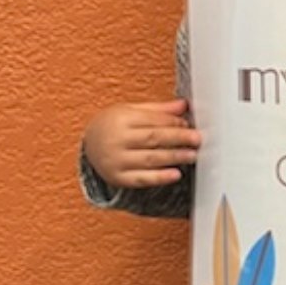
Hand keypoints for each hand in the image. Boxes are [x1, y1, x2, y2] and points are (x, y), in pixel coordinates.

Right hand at [82, 98, 201, 188]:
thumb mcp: (132, 112)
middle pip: (153, 139)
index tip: (188, 125)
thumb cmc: (114, 125)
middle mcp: (116, 140)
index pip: (152, 121)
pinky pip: (142, 179)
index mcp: (120, 119)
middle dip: (178, 139)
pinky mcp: (118, 178)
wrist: (88, 146)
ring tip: (192, 155)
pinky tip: (176, 174)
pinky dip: (161, 177)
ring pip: (151, 159)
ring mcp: (116, 161)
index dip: (173, 123)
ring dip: (175, 157)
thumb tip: (184, 105)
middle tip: (197, 139)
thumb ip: (159, 110)